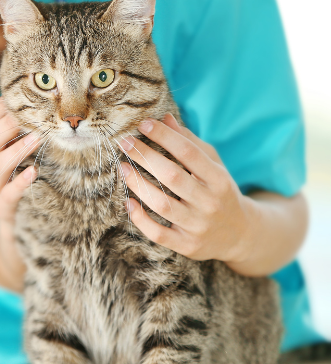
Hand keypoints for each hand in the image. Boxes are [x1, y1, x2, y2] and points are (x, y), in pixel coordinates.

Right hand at [0, 98, 40, 289]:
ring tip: (38, 139)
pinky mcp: (1, 208)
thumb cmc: (24, 176)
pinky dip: (19, 183)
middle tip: (35, 116)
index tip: (27, 97)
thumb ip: (24, 129)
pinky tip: (33, 173)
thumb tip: (46, 99)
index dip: (5, 108)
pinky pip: (7, 194)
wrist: (22, 221)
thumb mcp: (22, 151)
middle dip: (11, 126)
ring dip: (18, 150)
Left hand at [117, 113, 253, 263]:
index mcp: (219, 179)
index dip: (165, 136)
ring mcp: (198, 226)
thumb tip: (165, 118)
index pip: (189, 152)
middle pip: (172, 176)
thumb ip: (191, 144)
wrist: (241, 235)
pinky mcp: (186, 245)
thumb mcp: (214, 167)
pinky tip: (128, 202)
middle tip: (124, 143)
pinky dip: (140, 219)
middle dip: (145, 156)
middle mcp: (210, 203)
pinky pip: (158, 233)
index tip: (144, 124)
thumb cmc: (220, 193)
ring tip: (123, 168)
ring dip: (138, 184)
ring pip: (162, 204)